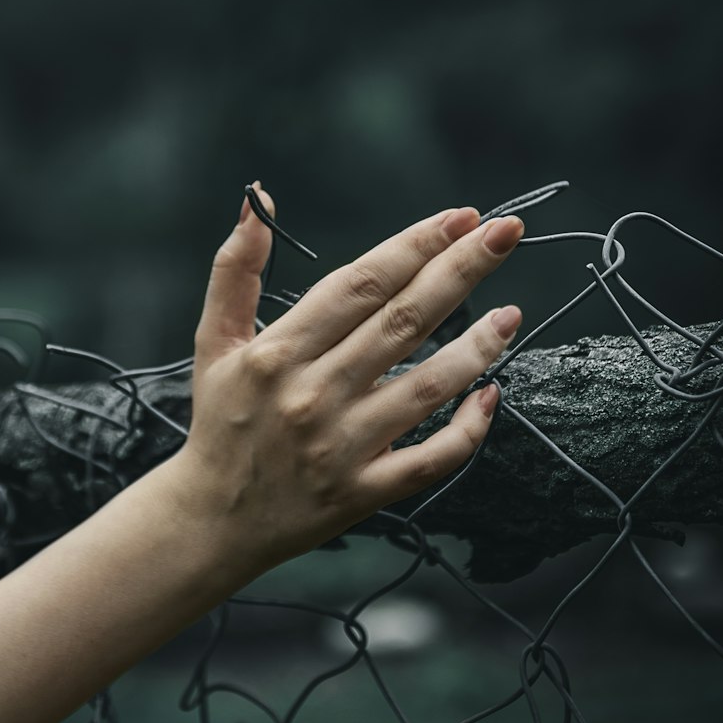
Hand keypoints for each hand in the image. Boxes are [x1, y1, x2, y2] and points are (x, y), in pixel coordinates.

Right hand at [166, 184, 522, 576]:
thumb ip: (235, 269)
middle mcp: (313, 395)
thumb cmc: (220, 421)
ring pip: (428, 386)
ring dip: (478, 346)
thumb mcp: (214, 341)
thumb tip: (257, 201)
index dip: (414, 244)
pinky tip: (492, 393)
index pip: (360, 284)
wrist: (211, 521)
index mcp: (278, 352)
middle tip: (505, 232)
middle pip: (404, 321)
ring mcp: (344, 447)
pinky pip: (431, 459)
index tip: (459, 216)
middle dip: (460, 270)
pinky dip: (468, 428)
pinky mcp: (366, 493)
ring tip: (511, 312)